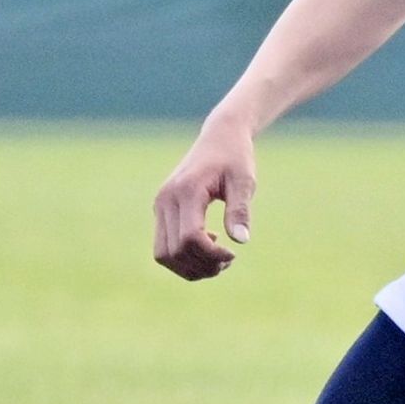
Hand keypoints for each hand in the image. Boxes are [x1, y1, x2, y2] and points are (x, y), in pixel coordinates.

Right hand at [153, 112, 257, 280]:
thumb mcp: (244, 180)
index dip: (211, 254)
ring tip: (219, 259)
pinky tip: (209, 243)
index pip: (189, 238)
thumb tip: (241, 240)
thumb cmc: (235, 157)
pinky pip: (164, 246)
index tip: (233, 253)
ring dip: (190, 266)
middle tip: (228, 260)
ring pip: (163, 254)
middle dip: (201, 265)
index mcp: (187, 191)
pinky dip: (183, 256)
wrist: (219, 136)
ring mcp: (160, 206)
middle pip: (172, 252)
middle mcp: (166, 200)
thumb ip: (240, 209)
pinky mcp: (161, 210)